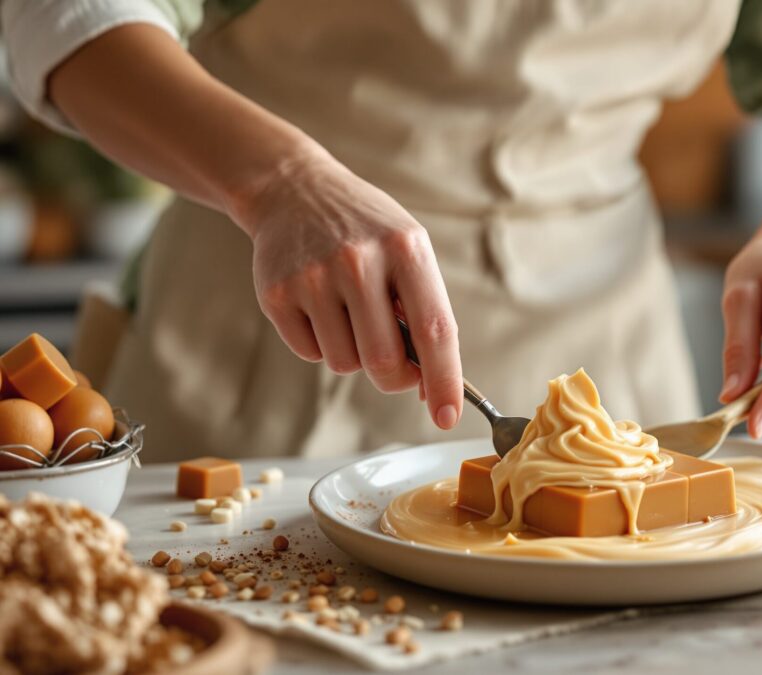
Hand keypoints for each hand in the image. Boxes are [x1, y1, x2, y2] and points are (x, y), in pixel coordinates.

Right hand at [231, 146, 462, 429]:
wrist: (294, 191)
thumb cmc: (366, 232)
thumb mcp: (408, 251)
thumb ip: (425, 313)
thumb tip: (431, 385)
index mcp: (406, 249)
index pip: (434, 331)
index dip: (444, 381)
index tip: (446, 418)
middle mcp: (359, 261)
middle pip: (384, 362)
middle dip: (395, 378)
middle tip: (395, 365)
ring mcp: (313, 277)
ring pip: (344, 364)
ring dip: (353, 355)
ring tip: (349, 310)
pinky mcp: (276, 294)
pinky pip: (310, 353)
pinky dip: (321, 343)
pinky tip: (319, 305)